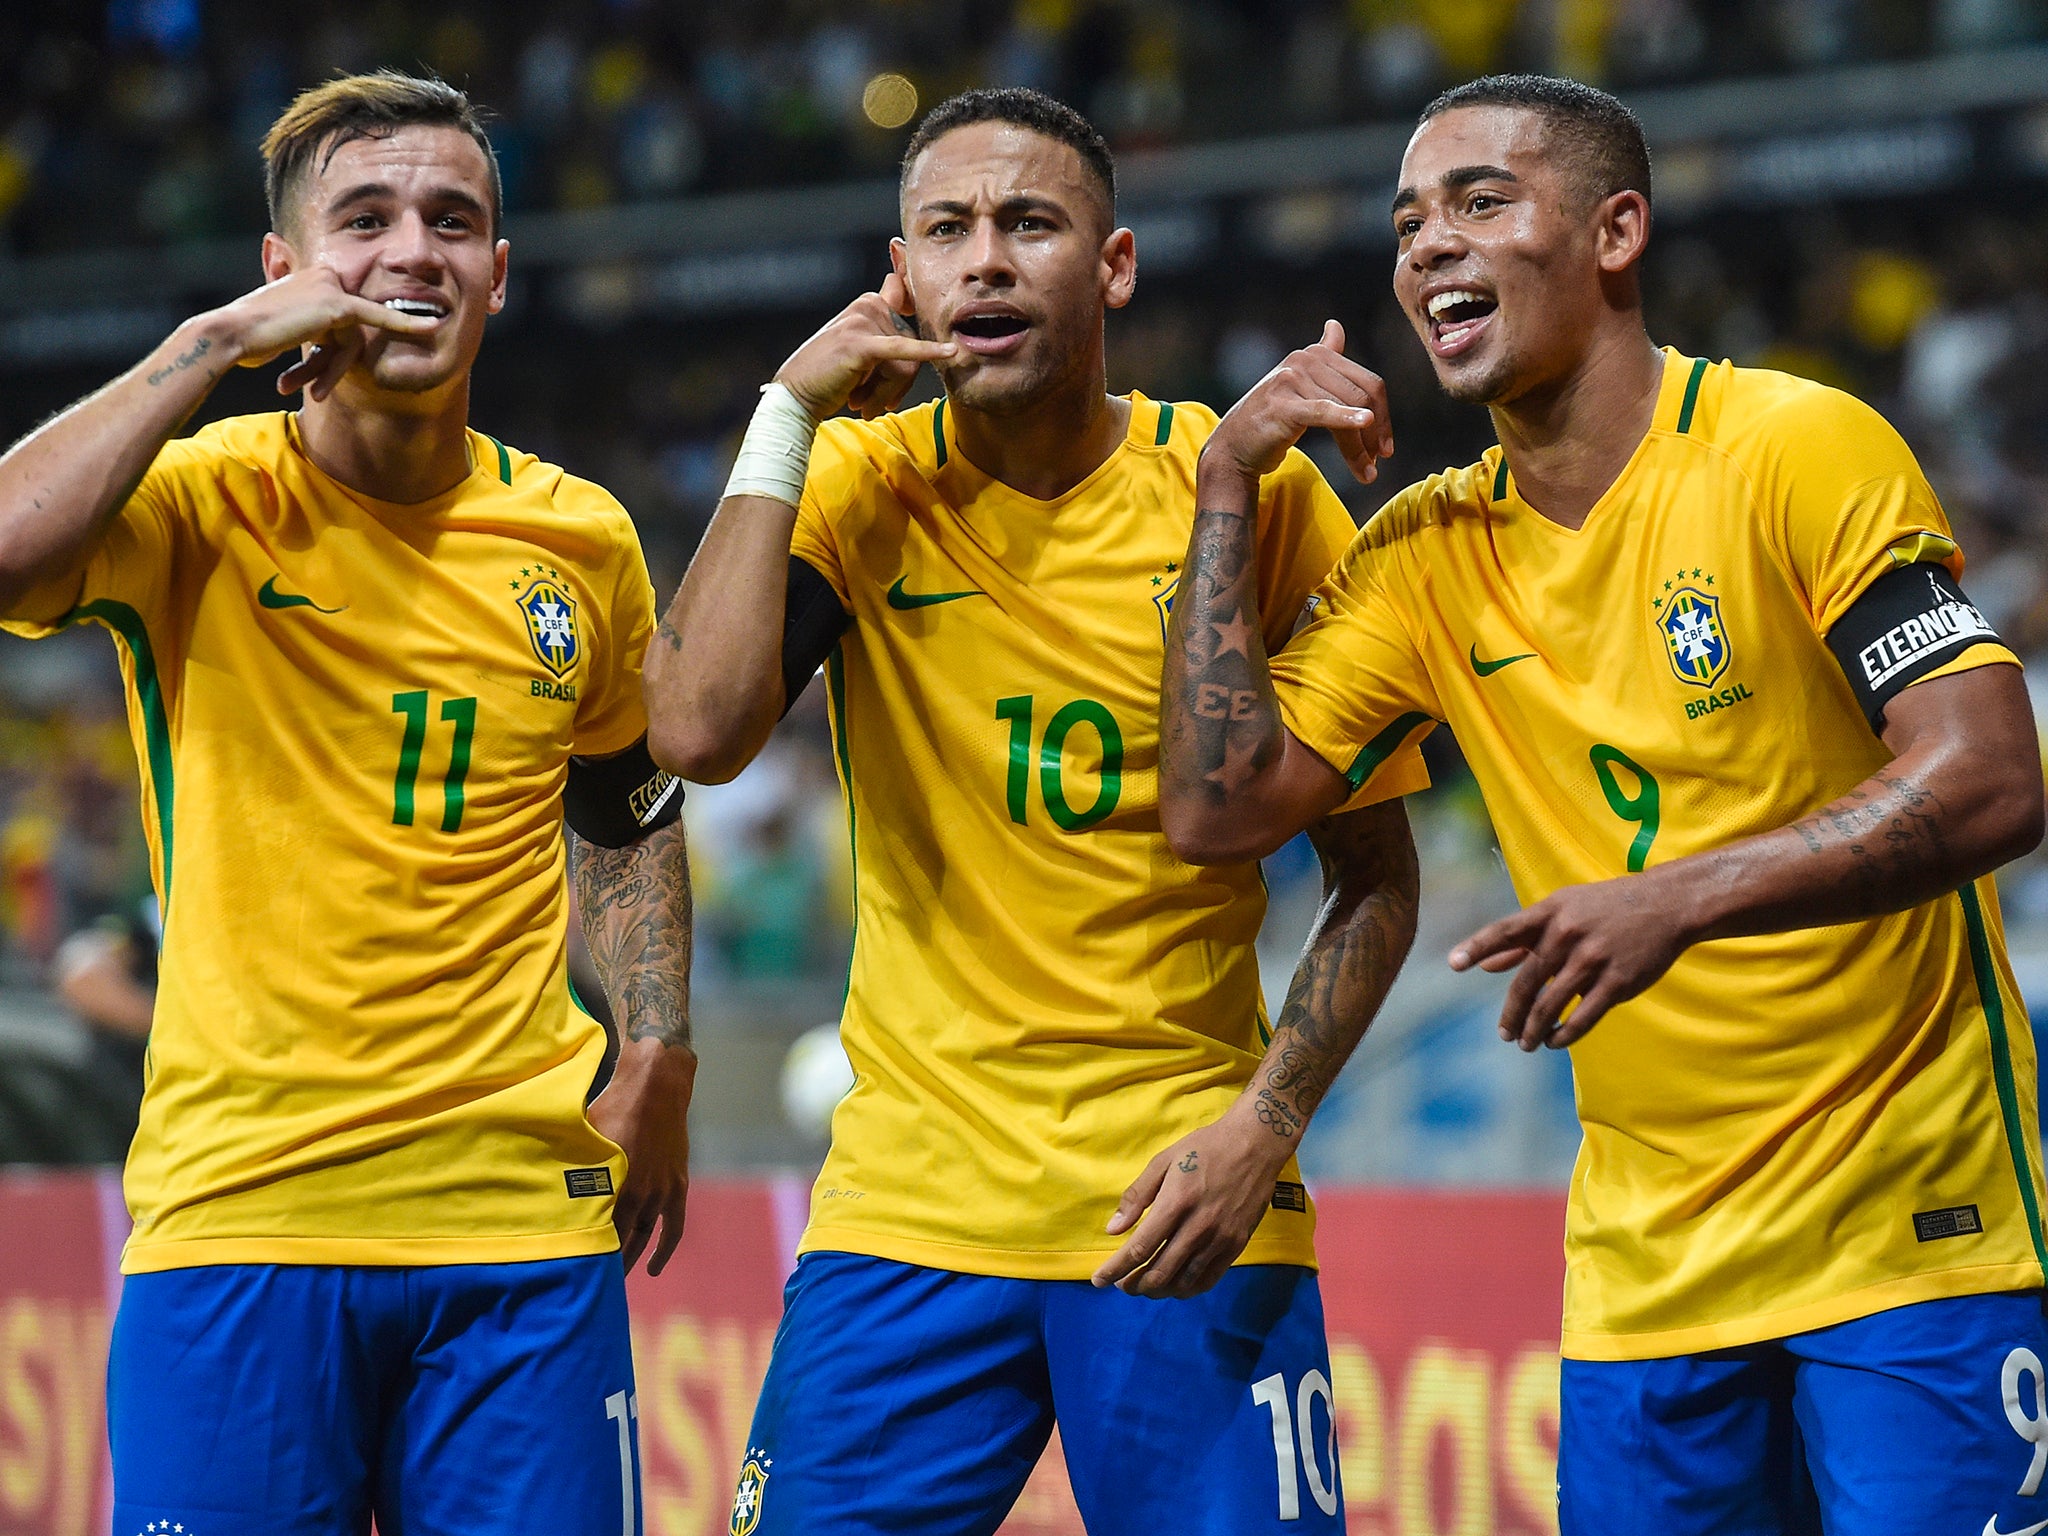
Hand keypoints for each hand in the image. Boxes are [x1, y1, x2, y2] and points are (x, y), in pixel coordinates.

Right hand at [202, 264, 441, 401]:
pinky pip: (379, 319)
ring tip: (313, 390)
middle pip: (351, 328)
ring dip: (334, 370)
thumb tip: (317, 336)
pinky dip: (407, 326)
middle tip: (314, 390)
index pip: (343, 316)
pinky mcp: (338, 306)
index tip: (349, 358)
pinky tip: (433, 328)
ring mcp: (332, 287)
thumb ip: (308, 324)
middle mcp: (324, 275)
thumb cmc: (251, 337)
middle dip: (335, 363)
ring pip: (354, 339)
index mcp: (313, 277)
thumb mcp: (283, 327)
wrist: (230, 335)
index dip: (339, 348)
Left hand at [587, 1037, 695, 1275]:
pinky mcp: (677, 1186)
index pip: (595, 1232)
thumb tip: (534, 1180)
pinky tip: (653, 1269)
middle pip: (619, 1240)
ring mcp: (661, 1192)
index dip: (581, 1251)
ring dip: (630, 1258)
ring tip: (613, 1278)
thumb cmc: (612, 1106)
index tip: (565, 1268)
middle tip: (586, 1280)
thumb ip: (565, 1164)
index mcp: (612, 1185)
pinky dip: (663, 1250)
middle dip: (603, 1262)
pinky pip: (673, 1228)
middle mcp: (639, 1194)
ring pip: (643, 1237)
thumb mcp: (582, 1135)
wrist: (657, 1086)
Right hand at [773, 272, 957, 420]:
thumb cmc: (829, 378)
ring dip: (887, 393)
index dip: (921, 309)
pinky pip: (903, 352)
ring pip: (906, 363)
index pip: (907, 302)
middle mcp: (868, 306)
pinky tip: (950, 353)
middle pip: (912, 347)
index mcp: (868, 304)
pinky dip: (928, 353)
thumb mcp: (862, 353)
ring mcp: (863, 322)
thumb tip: (927, 341)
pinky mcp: (862, 344)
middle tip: (868, 401)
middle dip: (896, 383)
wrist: (796, 396)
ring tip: (862, 402)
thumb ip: (888, 340)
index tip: (931, 314)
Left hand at [1091, 1102, 1292, 1298]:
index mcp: (1176, 1202)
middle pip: (1160, 1271)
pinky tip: (1175, 1288)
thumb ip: (1137, 1196)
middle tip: (1122, 1286)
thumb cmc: (1204, 1147)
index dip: (1116, 1269)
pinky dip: (1188, 1289)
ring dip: (1159, 1290)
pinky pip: (1209, 1278)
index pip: (1139, 1248)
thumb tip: (1113, 1229)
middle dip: (1135, 1285)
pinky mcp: (1237, 1244)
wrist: (1255, 1144)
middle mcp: (1198, 1226)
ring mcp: (1221, 1238)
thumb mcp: (1164, 1161)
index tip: (1099, 1280)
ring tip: (1144, 1288)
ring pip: (1184, 1280)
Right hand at [1201, 320, 1393, 486]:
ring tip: (1367, 472)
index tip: (1385, 446)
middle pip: (1361, 396)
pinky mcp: (1283, 404)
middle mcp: (1303, 360)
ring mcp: (1291, 379)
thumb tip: (1336, 325)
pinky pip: (1324, 411)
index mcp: (1314, 354)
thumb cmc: (1270, 420)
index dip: (1384, 415)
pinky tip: (1365, 423)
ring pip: (1347, 410)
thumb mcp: (1299, 386)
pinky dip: (1347, 418)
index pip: (1367, 383)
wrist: (1233, 448)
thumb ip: (1323, 358)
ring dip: (1360, 447)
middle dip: (1374, 435)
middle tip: (1377, 464)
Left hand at [1450, 873, 1695, 1050]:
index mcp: (1550, 912)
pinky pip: (1583, 1017)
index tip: (1453, 964)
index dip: (1477, 946)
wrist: (1667, 904)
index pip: (1505, 930)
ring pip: (1551, 1005)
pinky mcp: (1618, 981)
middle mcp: (1567, 934)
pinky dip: (1564, 1034)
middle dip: (1511, 1014)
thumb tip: (1487, 965)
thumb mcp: (1563, 909)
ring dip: (1534, 1030)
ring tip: (1525, 1043)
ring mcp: (1594, 958)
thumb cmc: (1605, 908)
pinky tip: (1553, 1041)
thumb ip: (1523, 938)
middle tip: (1503, 1034)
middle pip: (1526, 982)